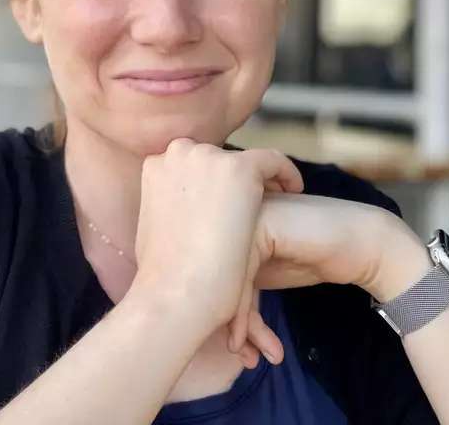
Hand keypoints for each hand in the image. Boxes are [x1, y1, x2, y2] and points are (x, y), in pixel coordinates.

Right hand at [134, 139, 303, 340]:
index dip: (212, 181)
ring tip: (274, 200)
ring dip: (257, 178)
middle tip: (249, 204)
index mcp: (155, 165)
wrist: (175, 296)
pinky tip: (294, 190)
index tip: (226, 202)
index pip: (193, 163)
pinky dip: (285, 173)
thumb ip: (167, 208)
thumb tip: (179, 214)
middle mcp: (180, 152)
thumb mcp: (154, 228)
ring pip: (243, 160)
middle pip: (217, 157)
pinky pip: (272, 161)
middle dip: (231, 179)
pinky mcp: (239, 168)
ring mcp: (209, 157)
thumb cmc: (162, 277)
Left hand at [228, 193, 427, 353]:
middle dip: (231, 323)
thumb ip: (240, 279)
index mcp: (232, 222)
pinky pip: (241, 277)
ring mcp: (248, 218)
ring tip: (256, 358)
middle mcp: (235, 216)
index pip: (215, 271)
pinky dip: (246, 316)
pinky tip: (261, 342)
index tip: (239, 348)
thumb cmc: (318, 256)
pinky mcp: (263, 227)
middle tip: (246, 357)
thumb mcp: (270, 270)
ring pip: (227, 281)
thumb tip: (208, 315)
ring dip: (242, 326)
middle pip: (218, 276)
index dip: (226, 314)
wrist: (364, 244)